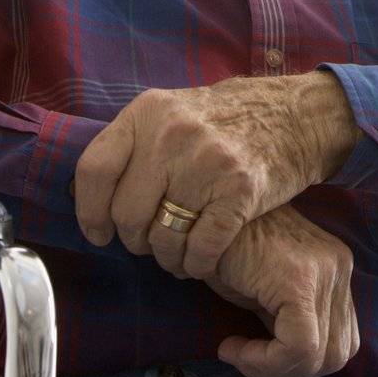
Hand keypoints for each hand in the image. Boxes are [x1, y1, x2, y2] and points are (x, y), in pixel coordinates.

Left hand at [74, 73, 359, 279]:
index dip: (89, 211)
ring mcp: (207, 161)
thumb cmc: (220, 122)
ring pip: (162, 237)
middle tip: (149, 241)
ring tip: (176, 252)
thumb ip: (132, 145)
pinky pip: (200, 250)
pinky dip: (196, 265)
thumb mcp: (170, 112)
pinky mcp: (239, 192)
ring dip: (166, 257)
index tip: (98, 233)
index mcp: (147, 111)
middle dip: (134, 240)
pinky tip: (200, 259)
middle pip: (126, 213)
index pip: (95, 169)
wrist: (290, 115)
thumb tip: (87, 196)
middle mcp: (172, 133)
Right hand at [205, 205, 358, 376]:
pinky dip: (264, 361)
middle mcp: (339, 267)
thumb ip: (289, 319)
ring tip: (237, 352)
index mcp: (336, 267)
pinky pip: (297, 347)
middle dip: (289, 371)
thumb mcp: (265, 290)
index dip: (300, 364)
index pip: (341, 341)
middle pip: (337, 353)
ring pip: (319, 357)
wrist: (197, 216)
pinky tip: (232, 347)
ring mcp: (325, 271)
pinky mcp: (300, 281)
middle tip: (246, 359)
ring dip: (273, 369)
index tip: (256, 354)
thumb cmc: (223, 248)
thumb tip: (294, 363)